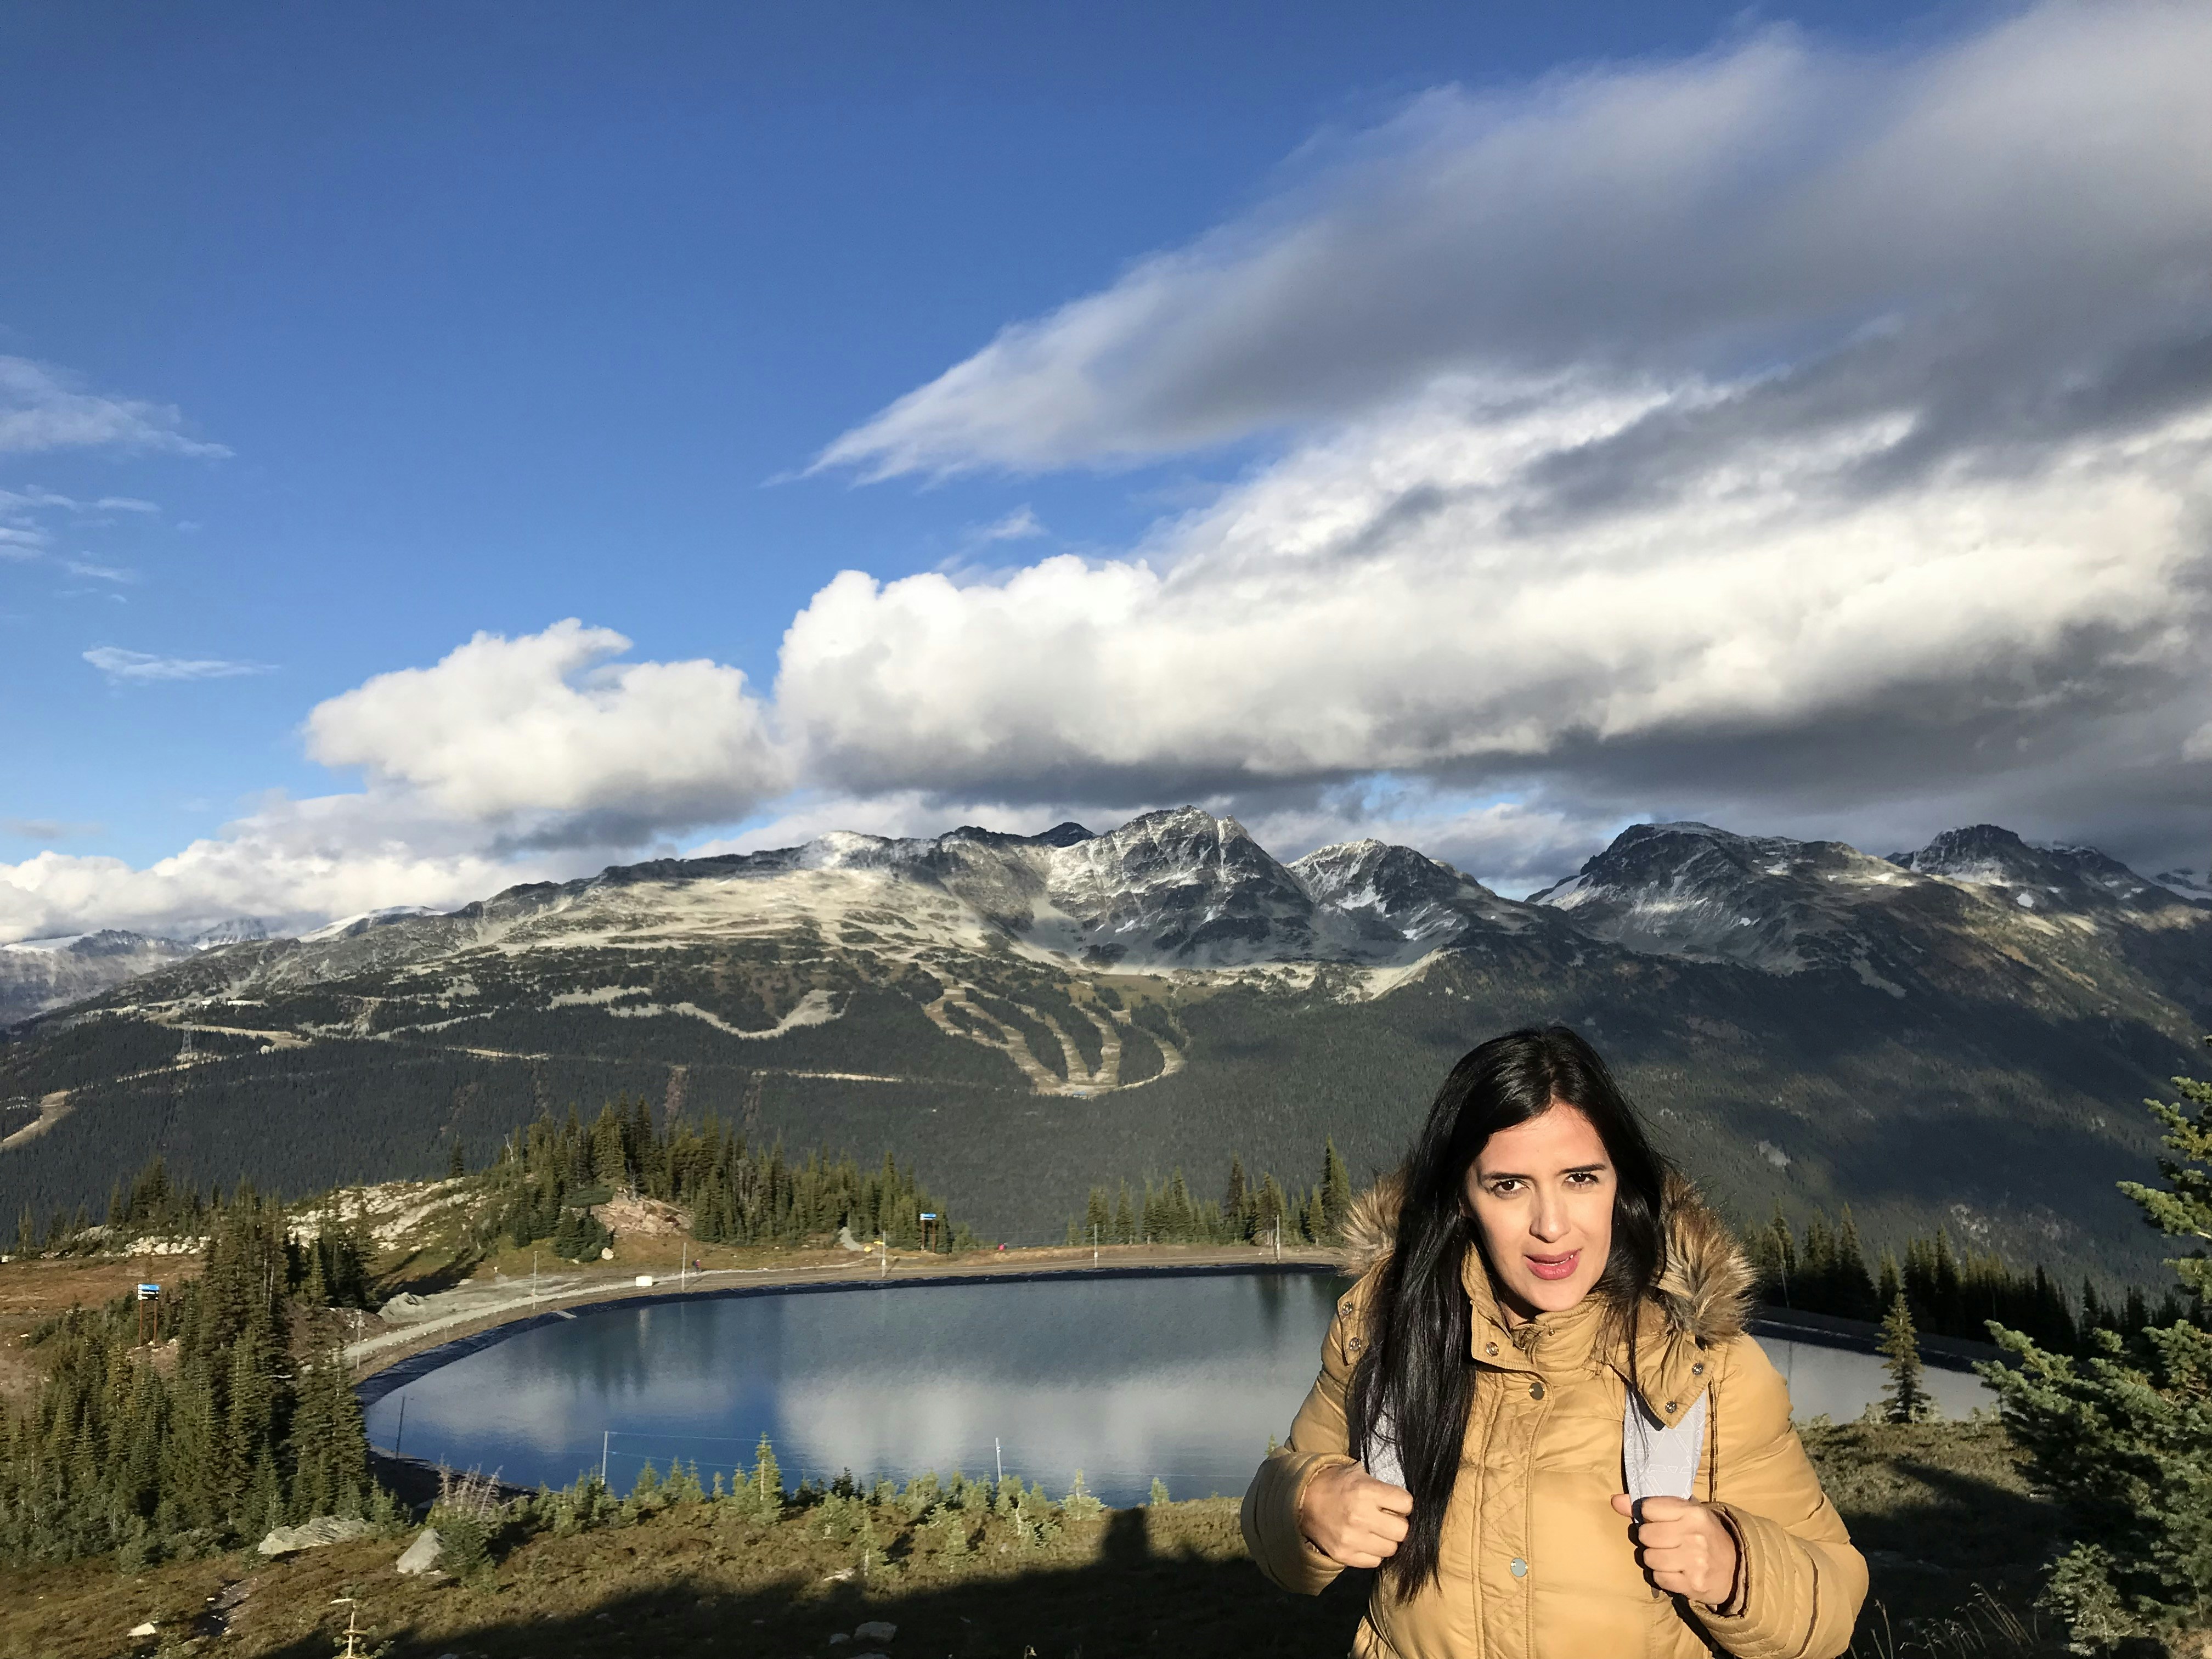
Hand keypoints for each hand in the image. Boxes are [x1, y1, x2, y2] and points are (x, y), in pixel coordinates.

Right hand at [1298, 1462, 1411, 1567]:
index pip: (1406, 1504)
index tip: (1397, 1504)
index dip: (1403, 1504)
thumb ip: (1382, 1489)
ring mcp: (1351, 1539)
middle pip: (1402, 1531)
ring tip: (1376, 1532)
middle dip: (1399, 1525)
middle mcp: (1360, 1516)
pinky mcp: (1344, 1555)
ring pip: (1390, 1549)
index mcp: (1365, 1491)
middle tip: (1389, 1520)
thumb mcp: (1358, 1475)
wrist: (1302, 1501)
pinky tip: (1365, 1542)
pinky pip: (1374, 1561)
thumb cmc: (1335, 1485)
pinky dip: (1373, 1553)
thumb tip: (1406, 1506)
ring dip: (1387, 1541)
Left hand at [1611, 1493, 1737, 1605]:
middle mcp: (1694, 1535)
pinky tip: (1675, 1571)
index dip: (1647, 1515)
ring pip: (1649, 1558)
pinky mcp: (1693, 1584)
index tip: (1656, 1520)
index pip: (1647, 1507)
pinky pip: (1659, 1578)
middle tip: (1664, 1542)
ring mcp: (1694, 1562)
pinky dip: (1662, 1576)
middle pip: (1645, 1535)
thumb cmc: (1704, 1534)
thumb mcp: (1684, 1513)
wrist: (1736, 1567)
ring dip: (1655, 1559)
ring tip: (1670, 1557)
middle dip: (1649, 1539)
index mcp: (1692, 1512)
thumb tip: (1614, 1500)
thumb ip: (1649, 1506)